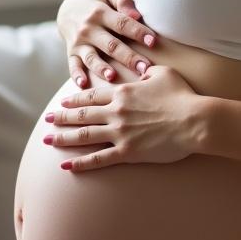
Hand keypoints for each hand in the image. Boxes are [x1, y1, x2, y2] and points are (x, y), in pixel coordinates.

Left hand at [44, 65, 207, 171]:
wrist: (194, 120)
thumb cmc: (182, 95)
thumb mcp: (163, 74)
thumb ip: (147, 72)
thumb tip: (142, 72)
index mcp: (123, 92)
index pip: (92, 95)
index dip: (75, 99)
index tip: (63, 102)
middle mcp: (116, 111)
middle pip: (82, 114)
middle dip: (61, 118)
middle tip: (46, 121)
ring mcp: (120, 133)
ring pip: (85, 135)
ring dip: (64, 138)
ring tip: (48, 140)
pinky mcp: (127, 152)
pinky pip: (99, 159)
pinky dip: (81, 164)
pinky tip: (67, 167)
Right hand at [56, 0, 158, 88]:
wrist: (67, 10)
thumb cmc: (97, 3)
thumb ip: (123, 1)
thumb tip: (136, 15)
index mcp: (100, 12)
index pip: (122, 23)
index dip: (137, 32)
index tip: (153, 41)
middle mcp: (88, 28)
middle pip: (111, 45)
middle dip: (128, 57)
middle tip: (144, 68)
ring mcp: (79, 43)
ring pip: (92, 58)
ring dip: (102, 68)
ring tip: (113, 77)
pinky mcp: (72, 53)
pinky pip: (73, 66)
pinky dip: (77, 75)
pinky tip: (83, 84)